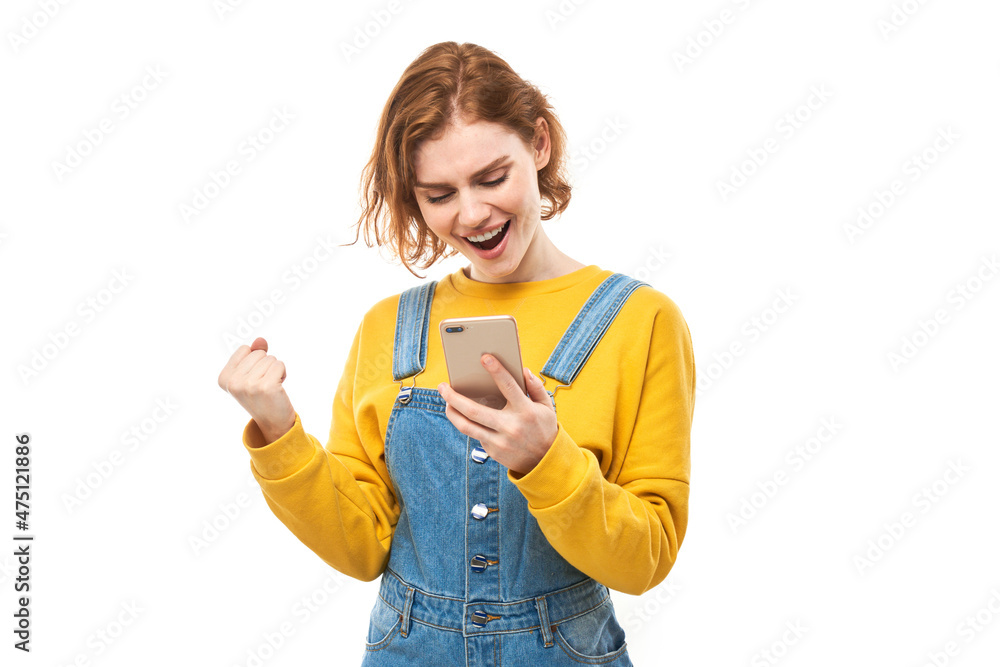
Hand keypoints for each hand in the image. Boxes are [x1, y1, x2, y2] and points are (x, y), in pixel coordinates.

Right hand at [218, 337, 295, 444]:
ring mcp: (249, 385)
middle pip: (258, 353)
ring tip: (271, 387)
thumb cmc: (262, 396)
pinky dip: (283, 373)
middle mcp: (233, 382)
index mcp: (224, 378)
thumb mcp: (252, 374)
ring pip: (270, 359)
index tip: (254, 377)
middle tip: (264, 384)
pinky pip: (280, 365)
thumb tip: (260, 340)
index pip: (244, 349)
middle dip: (266, 365)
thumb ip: (254, 354)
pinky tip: (278, 388)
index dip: (255, 360)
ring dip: (275, 371)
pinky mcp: (266, 387)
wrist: (273, 422)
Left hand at [437, 354, 557, 474]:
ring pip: (466, 426)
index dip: (497, 371)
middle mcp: (510, 426)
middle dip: (454, 397)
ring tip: (446, 400)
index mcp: (525, 411)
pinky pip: (475, 434)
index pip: (508, 387)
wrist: (545, 462)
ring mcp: (499, 441)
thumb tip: (523, 370)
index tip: (484, 358)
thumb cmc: (544, 429)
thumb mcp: (547, 406)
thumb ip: (535, 387)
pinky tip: (461, 414)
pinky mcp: (492, 451)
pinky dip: (466, 422)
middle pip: (474, 410)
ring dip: (452, 412)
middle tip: (442, 386)